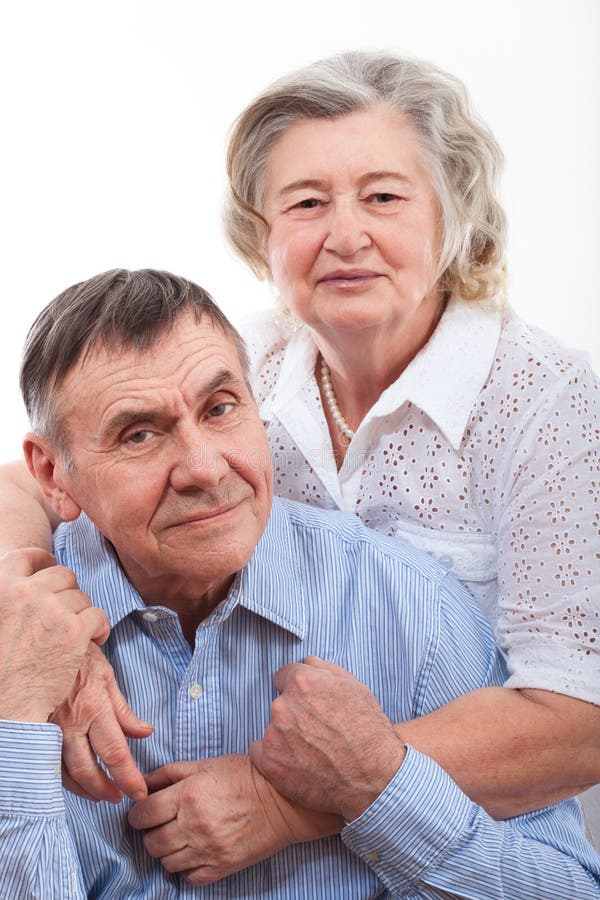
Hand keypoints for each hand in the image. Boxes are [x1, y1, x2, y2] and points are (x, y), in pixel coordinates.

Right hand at [0, 547, 108, 721]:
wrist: (7, 704)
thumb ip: (5, 599)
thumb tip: (17, 586)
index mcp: (1, 586)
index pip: (26, 557)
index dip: (41, 559)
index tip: (49, 564)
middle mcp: (27, 592)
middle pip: (62, 575)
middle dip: (67, 592)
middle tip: (66, 612)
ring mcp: (52, 610)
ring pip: (82, 597)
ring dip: (82, 612)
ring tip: (76, 632)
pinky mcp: (75, 630)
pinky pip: (99, 615)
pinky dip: (100, 627)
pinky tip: (94, 639)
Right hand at [51, 642, 152, 802]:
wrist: (47, 646)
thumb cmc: (80, 659)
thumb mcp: (107, 678)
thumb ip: (124, 711)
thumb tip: (146, 732)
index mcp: (94, 709)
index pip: (115, 753)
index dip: (128, 778)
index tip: (139, 792)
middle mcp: (71, 723)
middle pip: (88, 770)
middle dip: (105, 790)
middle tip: (119, 798)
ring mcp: (51, 728)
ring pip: (65, 772)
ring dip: (84, 790)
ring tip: (100, 794)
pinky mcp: (38, 730)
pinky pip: (50, 761)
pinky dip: (64, 777)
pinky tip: (75, 782)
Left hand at [128, 754, 341, 884]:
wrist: (283, 800)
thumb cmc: (244, 776)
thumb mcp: (206, 764)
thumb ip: (170, 773)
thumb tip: (142, 783)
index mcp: (189, 795)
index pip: (143, 814)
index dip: (137, 814)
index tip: (142, 813)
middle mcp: (194, 824)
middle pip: (151, 842)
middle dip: (150, 833)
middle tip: (161, 825)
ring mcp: (208, 849)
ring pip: (166, 863)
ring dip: (167, 851)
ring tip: (179, 838)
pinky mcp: (222, 867)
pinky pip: (189, 878)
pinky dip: (186, 868)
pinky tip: (194, 853)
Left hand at [249, 656, 406, 821]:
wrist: (375, 777)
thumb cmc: (369, 731)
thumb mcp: (355, 687)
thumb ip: (324, 669)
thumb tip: (306, 662)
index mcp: (302, 682)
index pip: (284, 676)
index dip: (299, 690)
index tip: (308, 704)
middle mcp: (284, 706)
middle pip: (279, 704)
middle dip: (294, 714)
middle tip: (316, 731)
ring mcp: (274, 735)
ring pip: (272, 729)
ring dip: (285, 737)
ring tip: (312, 751)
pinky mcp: (270, 764)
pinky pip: (259, 753)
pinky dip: (275, 758)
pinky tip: (297, 764)